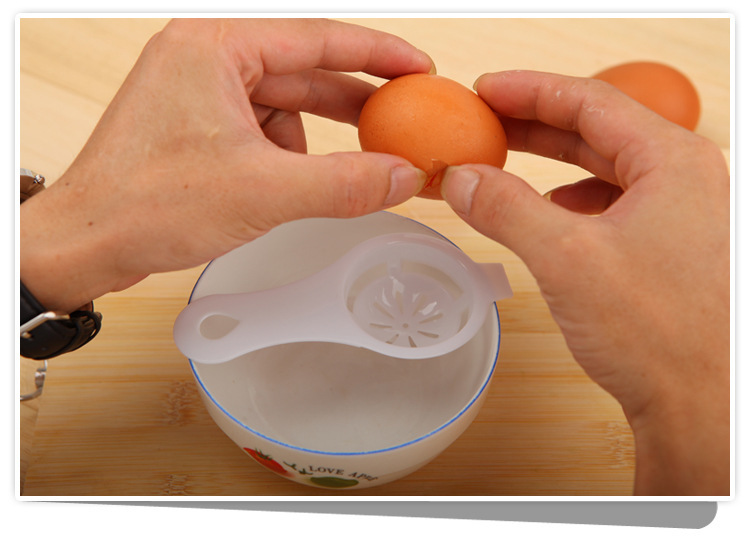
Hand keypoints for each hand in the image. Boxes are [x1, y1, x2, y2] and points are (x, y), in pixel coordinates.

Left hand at [20, 18, 431, 311]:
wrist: (86, 243)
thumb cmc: (144, 203)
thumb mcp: (264, 191)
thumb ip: (344, 182)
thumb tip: (401, 176)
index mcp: (215, 47)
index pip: (316, 37)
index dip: (376, 53)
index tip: (417, 68)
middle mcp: (204, 59)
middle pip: (302, 72)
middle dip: (350, 105)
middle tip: (398, 122)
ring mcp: (197, 92)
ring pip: (283, 109)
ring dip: (308, 146)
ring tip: (311, 181)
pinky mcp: (195, 125)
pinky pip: (260, 131)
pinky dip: (282, 160)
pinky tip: (278, 190)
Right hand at [441, 70, 729, 494]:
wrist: (703, 407)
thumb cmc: (662, 336)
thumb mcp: (567, 259)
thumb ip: (506, 209)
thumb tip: (463, 179)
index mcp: (672, 162)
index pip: (590, 101)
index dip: (529, 91)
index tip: (485, 91)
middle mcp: (684, 180)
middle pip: (597, 130)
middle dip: (534, 126)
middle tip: (483, 123)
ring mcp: (680, 215)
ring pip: (603, 169)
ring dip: (550, 163)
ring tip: (503, 164)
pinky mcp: (668, 248)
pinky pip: (611, 204)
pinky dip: (569, 201)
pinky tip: (544, 213)